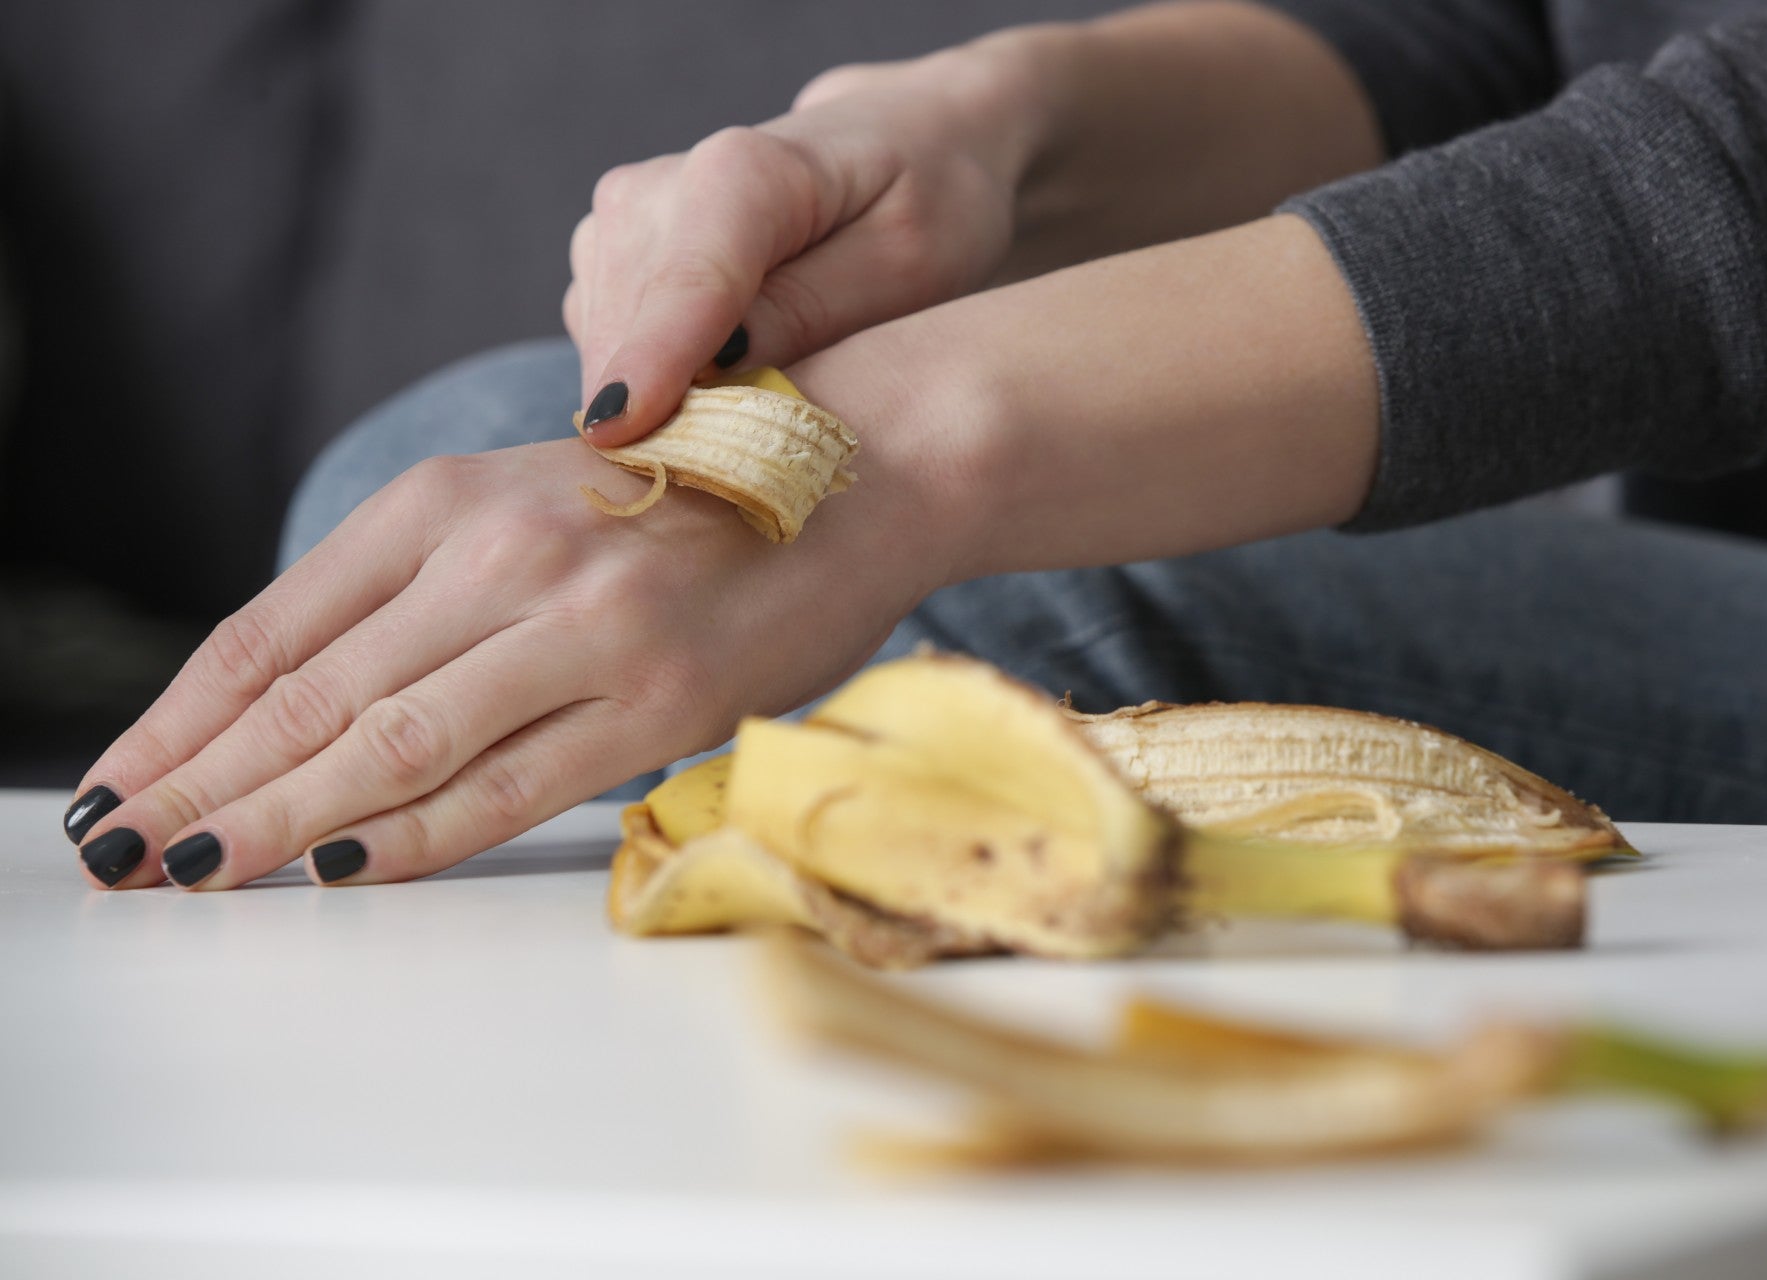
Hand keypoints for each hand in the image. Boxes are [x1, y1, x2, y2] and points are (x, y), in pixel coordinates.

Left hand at [65, 349, 971, 890]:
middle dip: (200, 785)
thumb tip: (299, 709)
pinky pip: (505, 789)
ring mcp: (583, 627)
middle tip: (119, 852)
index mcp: (453, 498)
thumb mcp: (530, 503)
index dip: (180, 719)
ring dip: (277, 820)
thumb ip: (422, 587)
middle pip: (311, 694)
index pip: (274, 628)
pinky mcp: (658, 701)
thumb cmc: (688, 495)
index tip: (118, 786)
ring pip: (390, 745)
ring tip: (194, 872)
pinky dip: (410, 838)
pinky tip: (338, 869)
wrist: (853, 470)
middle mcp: (504, 553)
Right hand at [565, 42, 1041, 446]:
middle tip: (755, 480)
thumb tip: (720, 364)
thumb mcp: (909, 261)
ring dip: (663, 412)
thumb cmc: (925, 204)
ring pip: (609, 356)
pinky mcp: (606, 265)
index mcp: (743, 172)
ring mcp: (619, 227)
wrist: (903, 150)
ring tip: (755, 428)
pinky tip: (725, 399)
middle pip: (632, 334)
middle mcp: (656, 189)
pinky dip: (657, 394)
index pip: (688, 280)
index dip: (653, 359)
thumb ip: (815, 309)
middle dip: (670, 416)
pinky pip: (611, 358)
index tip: (618, 434)